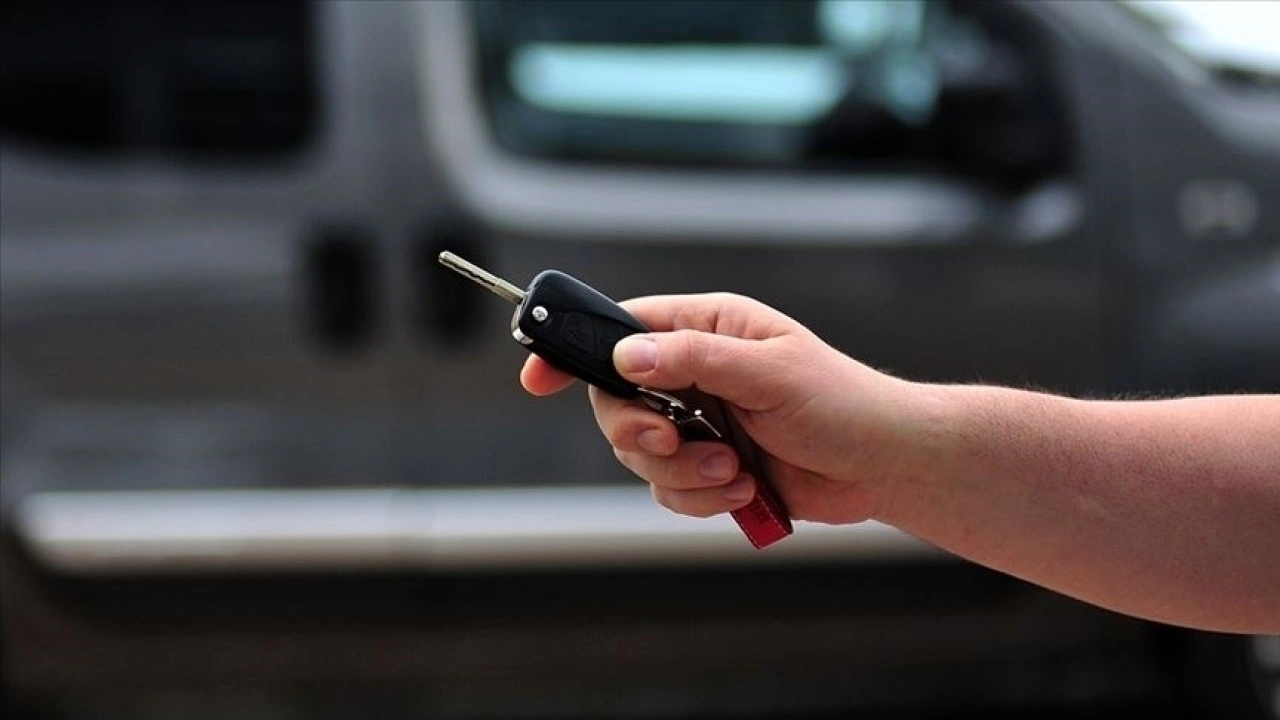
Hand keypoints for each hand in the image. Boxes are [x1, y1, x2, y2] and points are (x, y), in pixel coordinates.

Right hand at [520, 293, 918, 524]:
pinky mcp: (710, 469)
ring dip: (683, 472)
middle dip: (640, 433)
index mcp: (707, 329)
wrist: (882, 466)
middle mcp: (695, 374)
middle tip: (673, 441)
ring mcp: (700, 423)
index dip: (575, 350)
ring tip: (734, 470)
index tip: (538, 377)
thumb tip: (627, 357)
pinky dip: (701, 498)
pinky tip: (745, 490)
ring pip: (641, 456)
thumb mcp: (769, 372)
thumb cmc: (841, 402)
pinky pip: (669, 491)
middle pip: (617, 402)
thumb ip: (694, 361)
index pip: (622, 329)